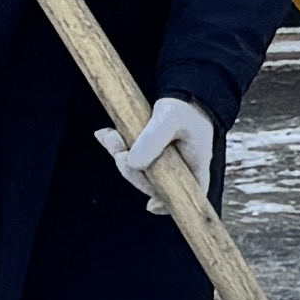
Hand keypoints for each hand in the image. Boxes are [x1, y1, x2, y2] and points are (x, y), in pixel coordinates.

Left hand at [95, 96, 213, 198]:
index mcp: (195, 165)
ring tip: (109, 135)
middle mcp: (180, 169)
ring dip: (120, 155)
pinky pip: (131, 157)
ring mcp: (163, 162)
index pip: (187, 194)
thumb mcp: (170, 118)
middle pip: (154, 184)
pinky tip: (104, 134)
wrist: (183, 92)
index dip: (169, 205)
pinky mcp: (149, 151)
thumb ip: (153, 140)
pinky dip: (117, 146)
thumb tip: (132, 163)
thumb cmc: (184, 106)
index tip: (151, 206)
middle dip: (131, 170)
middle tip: (118, 149)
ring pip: (139, 171)